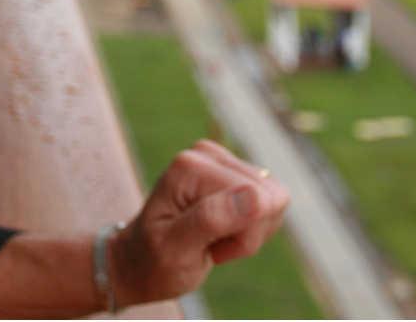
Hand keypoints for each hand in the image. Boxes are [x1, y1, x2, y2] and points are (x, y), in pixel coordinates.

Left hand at [110, 139, 290, 305]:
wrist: (140, 262)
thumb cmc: (153, 262)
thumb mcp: (176, 249)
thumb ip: (212, 219)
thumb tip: (256, 196)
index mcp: (191, 167)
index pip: (256, 200)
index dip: (242, 238)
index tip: (207, 248)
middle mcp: (207, 154)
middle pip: (270, 197)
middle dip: (248, 235)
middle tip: (211, 246)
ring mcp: (221, 160)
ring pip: (275, 200)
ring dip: (250, 232)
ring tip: (214, 240)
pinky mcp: (234, 171)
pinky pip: (271, 200)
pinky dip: (253, 227)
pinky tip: (224, 233)